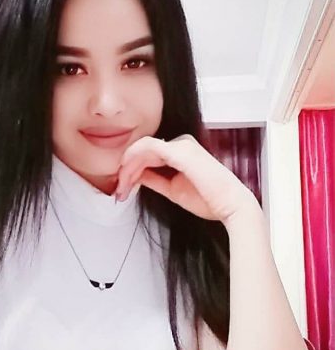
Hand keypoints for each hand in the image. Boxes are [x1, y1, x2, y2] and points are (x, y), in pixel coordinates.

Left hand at [115, 134, 258, 225]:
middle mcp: (181, 144)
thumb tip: (137, 176)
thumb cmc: (209, 200)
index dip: (130, 170)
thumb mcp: (172, 189)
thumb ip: (154, 179)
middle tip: (118, 191)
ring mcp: (181, 145)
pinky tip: (127, 176)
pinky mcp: (179, 151)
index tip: (122, 189)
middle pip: (142, 150)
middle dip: (125, 171)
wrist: (231, 206)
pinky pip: (147, 148)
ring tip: (121, 189)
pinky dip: (133, 162)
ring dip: (127, 169)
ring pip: (141, 149)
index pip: (148, 154)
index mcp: (181, 151)